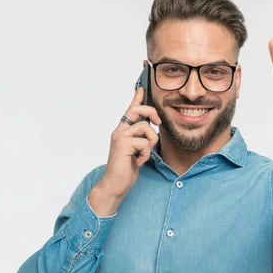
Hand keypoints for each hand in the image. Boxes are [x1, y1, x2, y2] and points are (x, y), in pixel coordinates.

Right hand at [91, 87, 161, 212]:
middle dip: (151, 112)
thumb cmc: (125, 170)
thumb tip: (153, 129)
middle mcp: (119, 131)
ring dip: (151, 143)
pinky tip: (139, 162)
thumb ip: (141, 139)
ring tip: (144, 154)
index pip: (131, 110)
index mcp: (123, 131)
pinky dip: (146, 154)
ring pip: (146, 128)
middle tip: (158, 123)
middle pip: (138, 110)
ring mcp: (120, 137)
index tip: (142, 88)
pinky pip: (145, 142)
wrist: (114, 185)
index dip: (137, 98)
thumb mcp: (137, 151)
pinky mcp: (123, 145)